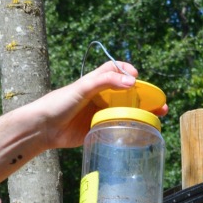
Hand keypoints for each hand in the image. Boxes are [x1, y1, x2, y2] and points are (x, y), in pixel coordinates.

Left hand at [21, 59, 168, 150]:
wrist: (42, 128)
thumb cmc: (58, 103)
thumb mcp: (82, 87)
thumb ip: (105, 82)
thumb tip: (132, 81)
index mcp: (95, 83)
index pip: (115, 71)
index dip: (127, 71)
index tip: (138, 78)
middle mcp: (99, 97)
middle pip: (126, 93)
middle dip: (144, 96)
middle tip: (159, 103)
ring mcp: (99, 114)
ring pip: (125, 111)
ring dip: (141, 113)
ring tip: (157, 118)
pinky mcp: (97, 130)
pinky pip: (117, 128)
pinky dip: (129, 128)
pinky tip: (140, 131)